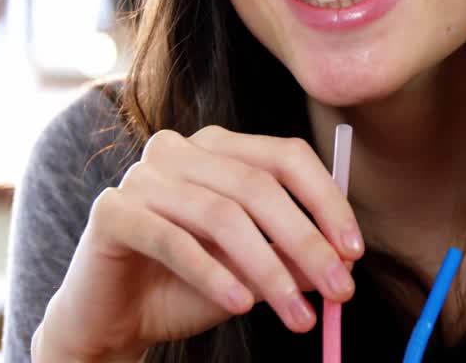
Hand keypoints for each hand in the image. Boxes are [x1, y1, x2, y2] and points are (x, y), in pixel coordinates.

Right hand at [33, 126, 364, 361]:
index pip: (285, 156)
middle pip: (257, 185)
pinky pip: (173, 240)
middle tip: (340, 291)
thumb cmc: (183, 286)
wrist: (111, 318)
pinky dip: (213, 275)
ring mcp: (141, 176)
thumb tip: (344, 260)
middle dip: (306, 242)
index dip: (325, 200)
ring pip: (221, 215)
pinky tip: (242, 305)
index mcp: (218, 148)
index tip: (354, 251)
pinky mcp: (112, 211)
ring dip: (268, 270)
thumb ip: (291, 258)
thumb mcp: (250, 272)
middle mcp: (179, 149)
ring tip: (297, 315)